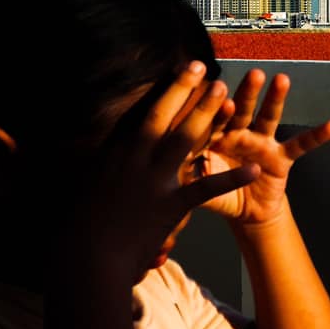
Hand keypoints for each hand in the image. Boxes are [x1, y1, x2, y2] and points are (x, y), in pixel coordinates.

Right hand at [65, 62, 257, 283]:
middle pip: (163, 117)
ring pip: (185, 140)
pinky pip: (208, 188)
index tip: (174, 73)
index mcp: (113, 154)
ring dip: (207, 114)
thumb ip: (90, 167)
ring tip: (224, 92)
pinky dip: (233, 178)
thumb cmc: (74, 229)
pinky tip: (254, 168)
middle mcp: (135, 160)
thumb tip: (78, 147)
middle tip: (202, 67)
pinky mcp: (171, 205)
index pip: (141, 116)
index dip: (161, 93)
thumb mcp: (79, 189)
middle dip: (184, 90)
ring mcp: (155, 181)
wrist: (86, 260)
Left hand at [182, 70, 329, 228]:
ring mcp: (262, 142)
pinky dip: (317, 136)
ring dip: (276, 99)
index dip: (219, 111)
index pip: (215, 121)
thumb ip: (193, 177)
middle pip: (243, 108)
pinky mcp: (282, 157)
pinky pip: (301, 145)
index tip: (222, 97)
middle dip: (248, 92)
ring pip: (269, 117)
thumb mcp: (201, 188)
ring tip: (282, 80)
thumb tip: (181, 170)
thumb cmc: (218, 194)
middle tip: (254, 74)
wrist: (244, 212)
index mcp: (215, 138)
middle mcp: (239, 133)